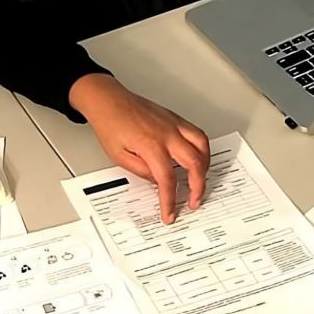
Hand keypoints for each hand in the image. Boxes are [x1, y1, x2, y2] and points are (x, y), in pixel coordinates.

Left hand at [70, 74, 209, 223]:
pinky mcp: (176, 118)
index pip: (167, 179)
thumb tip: (158, 182)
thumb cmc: (110, 124)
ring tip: (199, 181)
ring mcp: (174, 124)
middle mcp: (167, 134)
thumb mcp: (119, 157)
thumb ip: (142, 172)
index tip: (169, 212)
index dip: (170, 200)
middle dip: (197, 187)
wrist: (108, 101)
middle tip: (193, 201)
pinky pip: (198, 134)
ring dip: (205, 167)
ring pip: (203, 146)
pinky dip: (203, 150)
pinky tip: (198, 159)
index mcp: (151, 145)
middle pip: (194, 163)